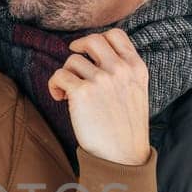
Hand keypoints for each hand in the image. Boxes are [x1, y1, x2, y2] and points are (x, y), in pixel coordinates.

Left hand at [48, 29, 149, 165]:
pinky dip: (54, 85)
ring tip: (69, 93)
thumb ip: (124, 71)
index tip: (89, 52)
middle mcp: (120, 69)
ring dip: (67, 75)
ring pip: (72, 60)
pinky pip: (59, 75)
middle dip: (78, 49)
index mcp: (136, 67)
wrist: (123, 156)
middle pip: (92, 40)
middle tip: (73, 66)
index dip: (98, 39)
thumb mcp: (137, 91)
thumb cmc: (126, 128)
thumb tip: (98, 56)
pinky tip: (59, 97)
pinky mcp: (82, 92)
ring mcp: (101, 79)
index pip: (116, 35)